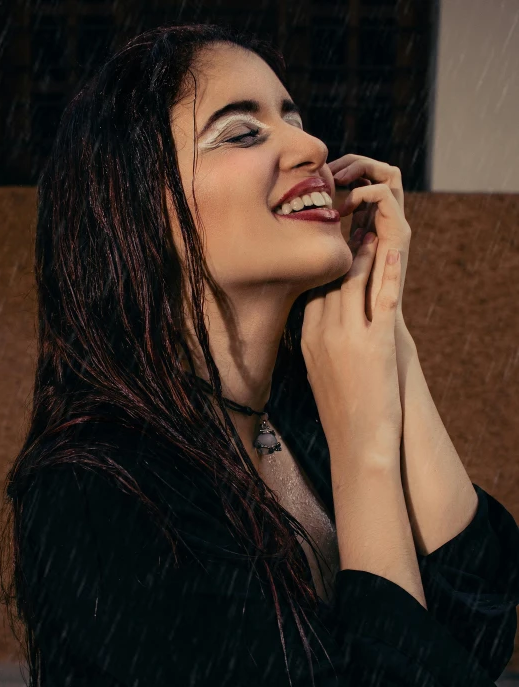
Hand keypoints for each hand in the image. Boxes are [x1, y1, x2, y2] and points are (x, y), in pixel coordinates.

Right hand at [301, 233, 403, 464]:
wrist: (357, 444)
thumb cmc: (340, 413)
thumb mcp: (318, 374)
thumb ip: (318, 344)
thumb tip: (321, 327)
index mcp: (306, 339)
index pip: (312, 292)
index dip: (322, 269)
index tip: (330, 251)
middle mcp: (322, 333)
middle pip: (329, 282)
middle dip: (339, 254)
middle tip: (349, 229)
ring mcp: (347, 336)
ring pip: (352, 283)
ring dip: (363, 256)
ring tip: (370, 234)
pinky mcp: (376, 343)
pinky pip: (380, 298)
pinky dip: (388, 272)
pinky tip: (392, 252)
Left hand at [328, 155, 410, 322]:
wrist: (369, 332)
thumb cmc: (343, 306)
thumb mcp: (324, 268)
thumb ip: (315, 253)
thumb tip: (283, 239)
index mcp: (368, 226)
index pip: (363, 181)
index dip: (342, 171)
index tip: (315, 177)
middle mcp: (384, 222)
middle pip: (378, 172)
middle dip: (353, 163)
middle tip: (328, 169)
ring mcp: (395, 226)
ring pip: (390, 176)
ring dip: (363, 168)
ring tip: (338, 179)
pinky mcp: (400, 234)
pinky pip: (388, 197)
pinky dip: (366, 190)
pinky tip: (345, 204)